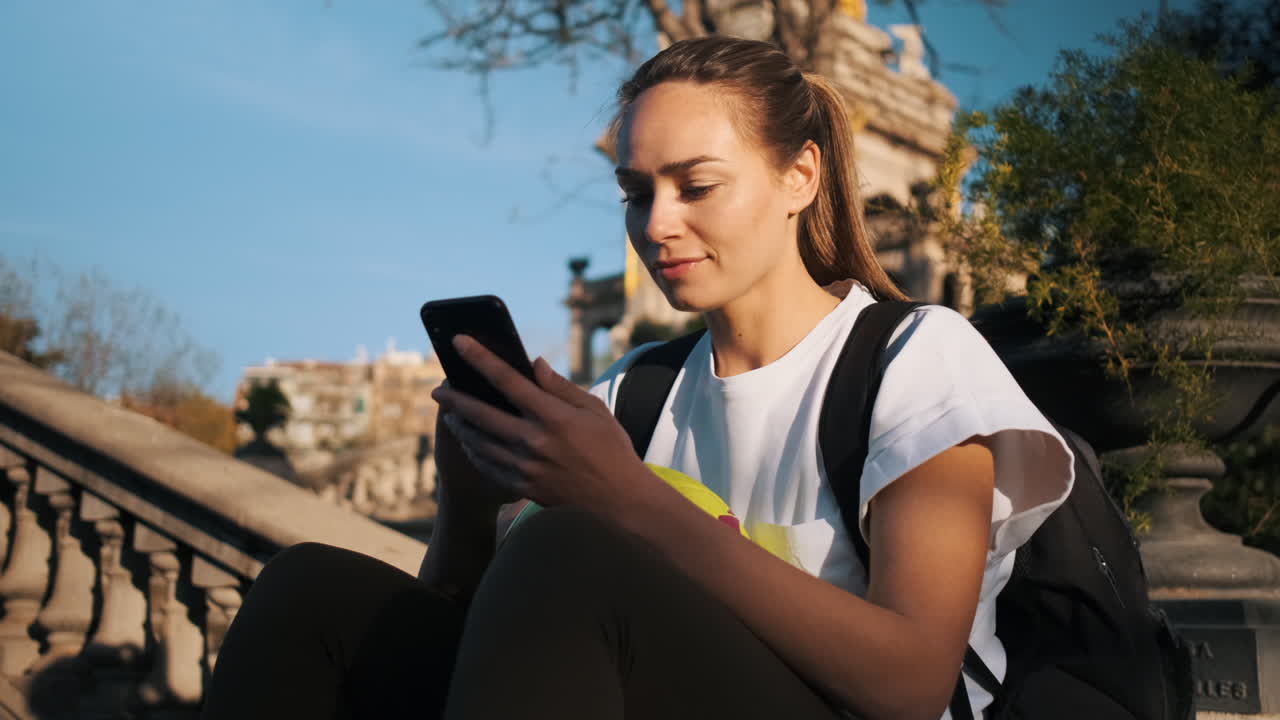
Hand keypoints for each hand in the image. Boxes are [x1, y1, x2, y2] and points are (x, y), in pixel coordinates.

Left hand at [430, 335, 650, 518]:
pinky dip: (474, 451)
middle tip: (438, 390)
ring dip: (460, 426)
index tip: (459, 342)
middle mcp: (534, 441)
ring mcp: (526, 467)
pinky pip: (488, 466)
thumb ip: (560, 386)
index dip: (480, 358)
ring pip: (479, 442)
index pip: (507, 380)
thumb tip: (534, 364)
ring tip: (451, 415)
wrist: (619, 499)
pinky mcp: (523, 487)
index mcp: (553, 416)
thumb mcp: (594, 410)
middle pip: (481, 414)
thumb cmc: (610, 449)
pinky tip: (470, 442)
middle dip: (455, 399)